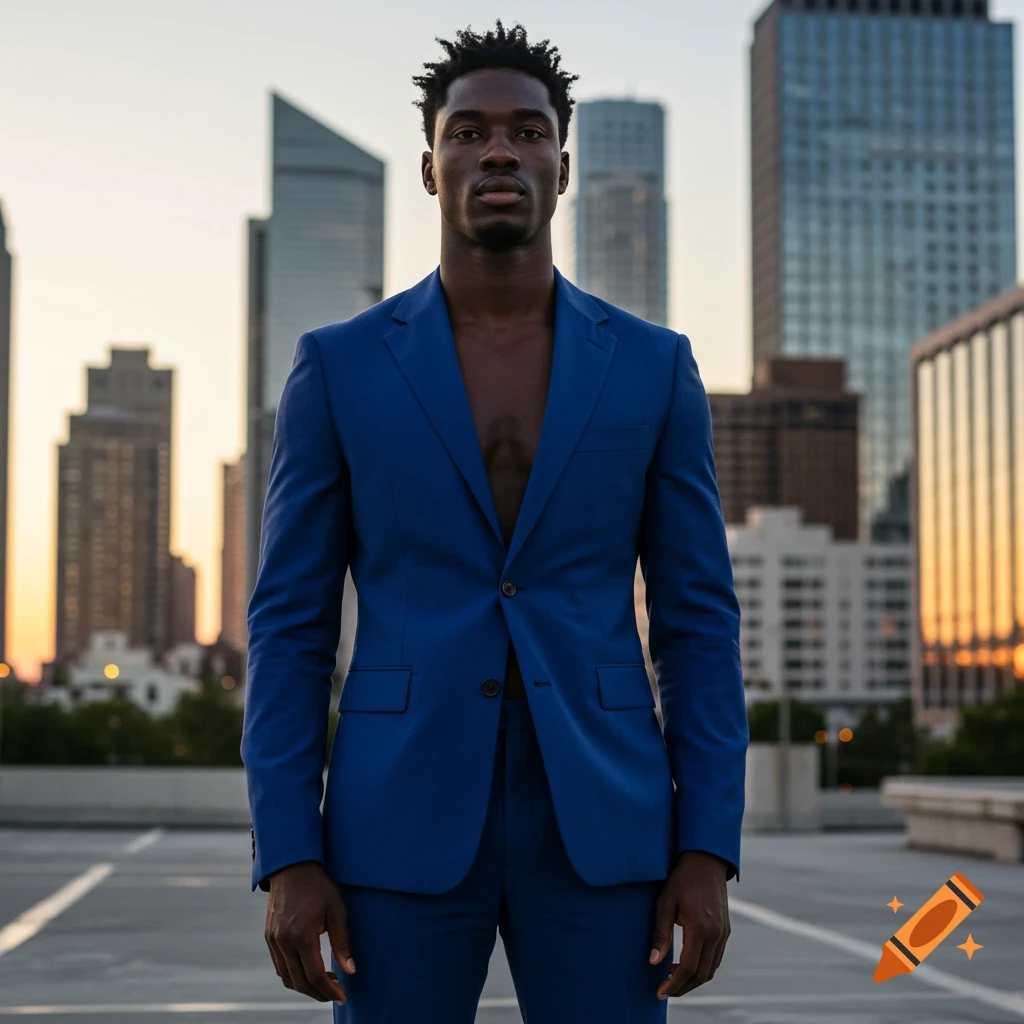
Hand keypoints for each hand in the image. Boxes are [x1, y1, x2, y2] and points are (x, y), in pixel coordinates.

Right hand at [264, 861, 355, 1003]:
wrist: (292, 867)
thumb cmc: (318, 886)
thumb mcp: (337, 911)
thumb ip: (342, 943)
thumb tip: (350, 971)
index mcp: (301, 935)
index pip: (315, 975)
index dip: (330, 991)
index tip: (342, 997)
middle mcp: (283, 942)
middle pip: (299, 982)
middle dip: (318, 993)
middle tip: (336, 993)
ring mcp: (273, 940)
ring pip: (287, 978)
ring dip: (305, 986)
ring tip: (325, 982)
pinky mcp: (269, 937)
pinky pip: (279, 966)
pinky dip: (294, 975)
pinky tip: (309, 969)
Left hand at [649, 850, 730, 999]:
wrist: (705, 861)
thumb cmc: (681, 880)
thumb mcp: (665, 904)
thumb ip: (660, 934)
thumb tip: (653, 962)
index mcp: (700, 928)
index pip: (688, 968)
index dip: (674, 984)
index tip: (660, 992)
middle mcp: (716, 934)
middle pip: (702, 974)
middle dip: (683, 987)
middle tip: (665, 990)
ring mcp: (724, 933)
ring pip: (711, 969)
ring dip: (693, 979)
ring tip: (672, 977)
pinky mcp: (726, 930)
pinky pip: (716, 958)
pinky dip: (703, 967)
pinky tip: (686, 963)